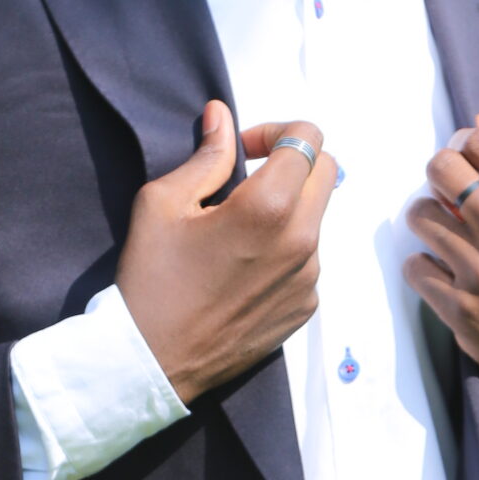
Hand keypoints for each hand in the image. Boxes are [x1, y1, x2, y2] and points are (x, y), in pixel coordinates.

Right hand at [117, 102, 336, 402]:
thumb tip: (223, 118)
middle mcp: (301, 241)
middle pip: (328, 173)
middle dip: (293, 164)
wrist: (151, 361)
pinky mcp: (304, 307)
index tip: (244, 152)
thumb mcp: (162, 203)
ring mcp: (308, 279)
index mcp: (268, 208)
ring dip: (287, 211)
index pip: (308, 139)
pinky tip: (241, 269)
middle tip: (248, 180)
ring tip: (238, 234)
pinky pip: (307, 260)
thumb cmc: (150, 280)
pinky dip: (283, 252)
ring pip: (315, 219)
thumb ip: (206, 156)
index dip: (276, 132)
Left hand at [402, 113, 478, 422]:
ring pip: (420, 216)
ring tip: (449, 234)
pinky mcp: (461, 314)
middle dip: (441, 173)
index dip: (467, 144)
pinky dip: (425, 266)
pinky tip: (447, 273)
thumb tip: (478, 124)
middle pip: (442, 169)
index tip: (469, 160)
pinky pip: (414, 267)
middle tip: (450, 191)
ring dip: (429, 220)